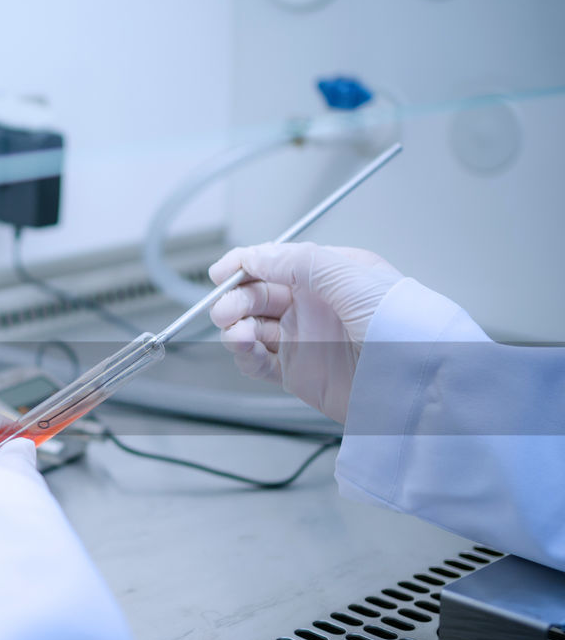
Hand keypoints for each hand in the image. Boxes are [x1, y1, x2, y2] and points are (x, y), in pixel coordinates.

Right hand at [208, 242, 403, 423]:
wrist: (418, 384)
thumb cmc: (403, 326)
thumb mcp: (353, 278)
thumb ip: (300, 262)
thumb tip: (258, 255)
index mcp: (331, 275)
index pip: (277, 262)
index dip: (246, 264)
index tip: (221, 271)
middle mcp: (316, 305)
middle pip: (258, 295)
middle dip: (236, 298)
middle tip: (225, 309)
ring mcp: (305, 339)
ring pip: (254, 327)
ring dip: (236, 326)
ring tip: (235, 333)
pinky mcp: (298, 373)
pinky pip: (259, 361)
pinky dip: (244, 354)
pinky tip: (243, 348)